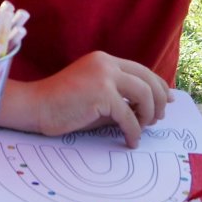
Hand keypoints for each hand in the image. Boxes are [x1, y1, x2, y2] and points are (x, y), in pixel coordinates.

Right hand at [7, 52, 170, 145]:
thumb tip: (147, 110)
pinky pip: (129, 116)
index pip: (141, 70)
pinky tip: (131, 141)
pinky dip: (134, 131)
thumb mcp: (95, 96)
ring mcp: (104, 76)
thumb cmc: (61, 105)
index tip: (167, 100)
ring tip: (143, 128)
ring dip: (148, 115)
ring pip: (144, 95)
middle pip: (148, 80)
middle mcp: (106, 63)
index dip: (158, 86)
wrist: (35, 107)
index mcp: (104, 60)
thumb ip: (119, 97)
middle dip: (159, 101)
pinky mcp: (102, 94)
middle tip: (158, 118)